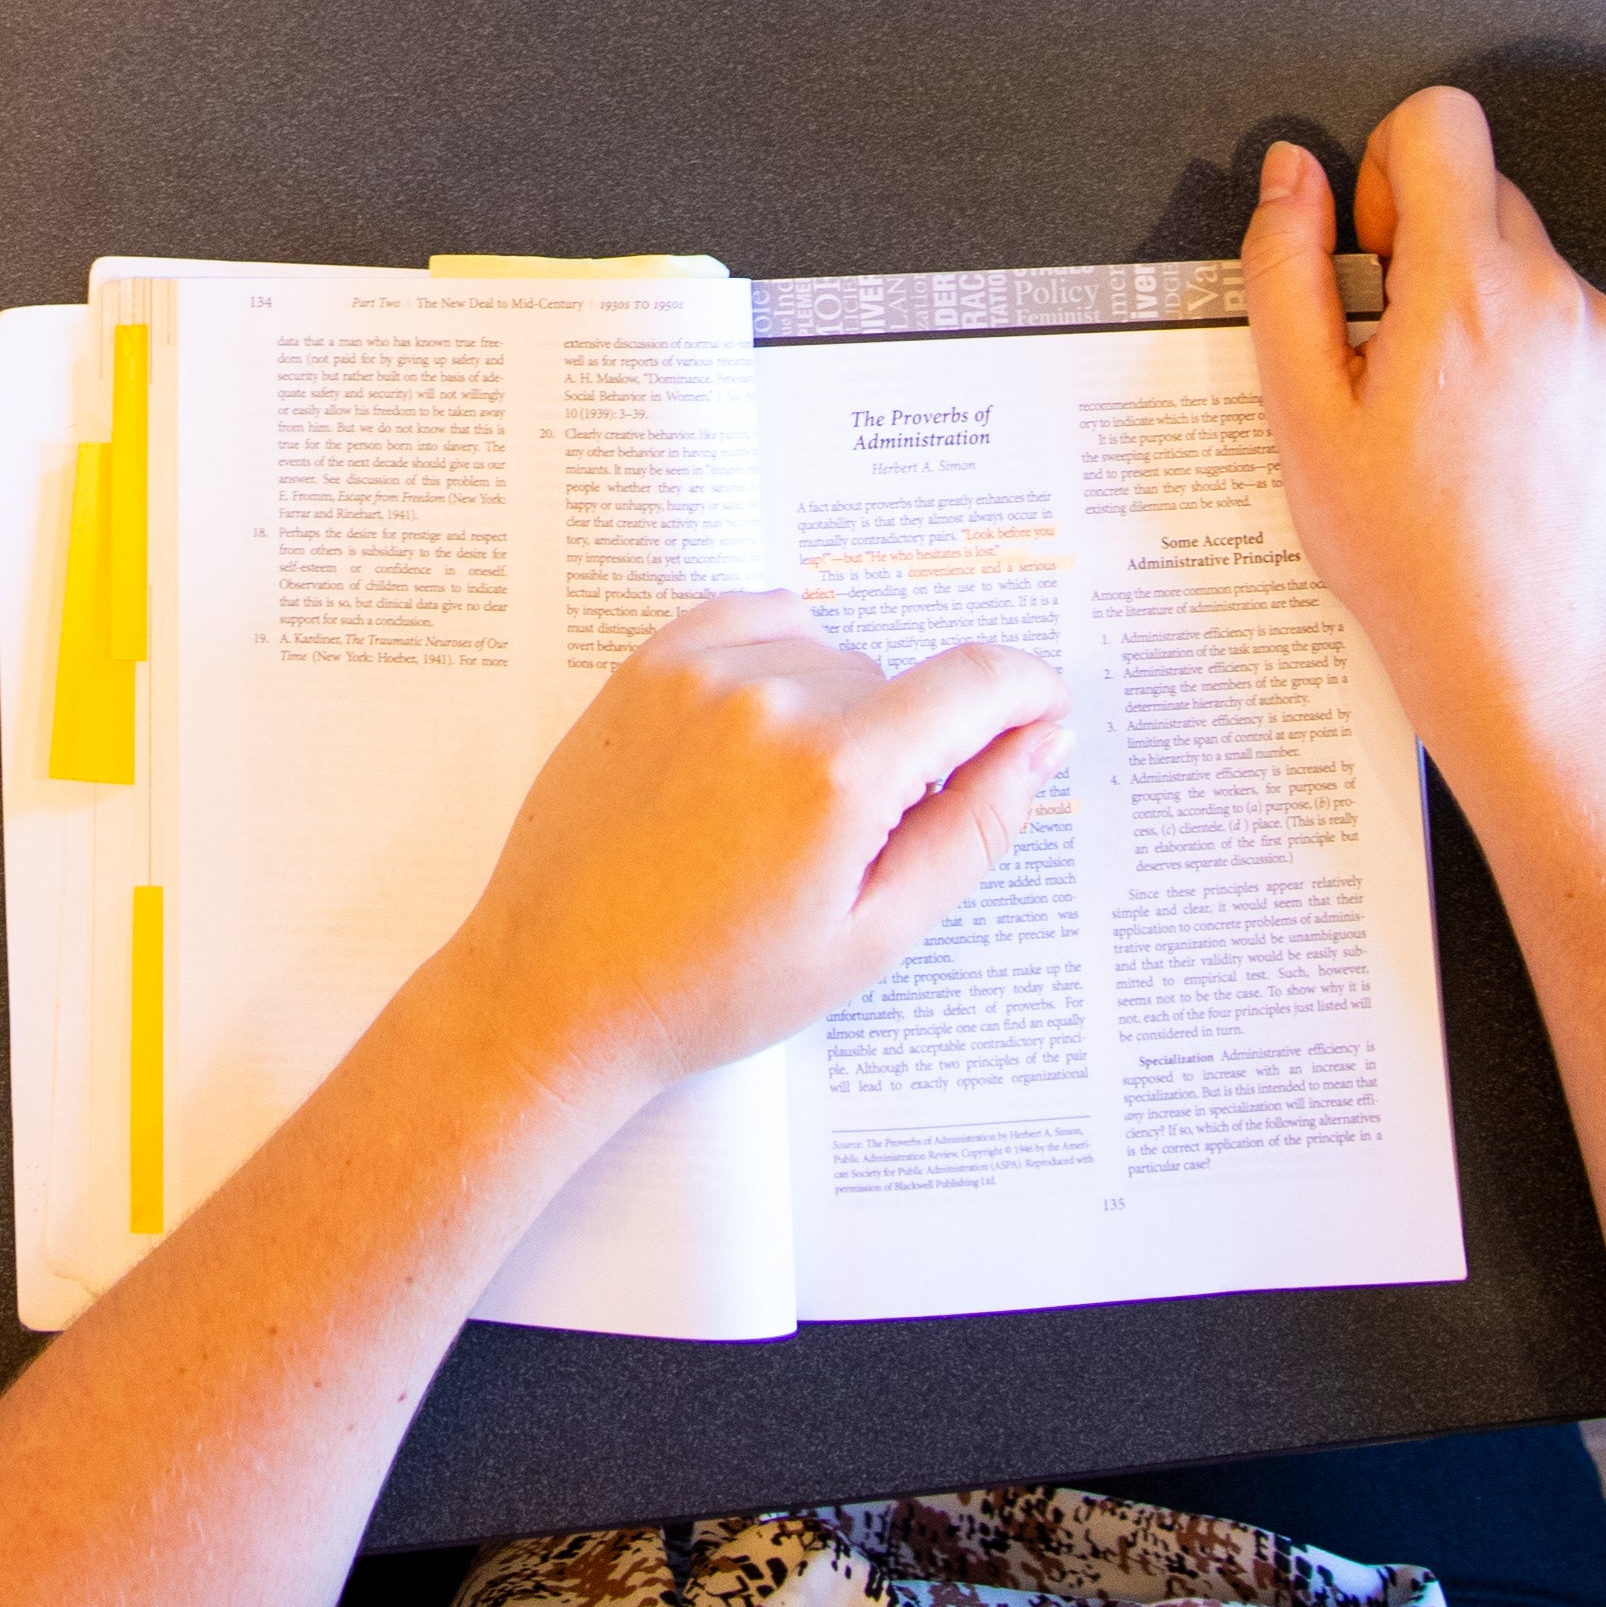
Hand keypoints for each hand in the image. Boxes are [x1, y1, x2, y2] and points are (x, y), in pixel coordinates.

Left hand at [409, 592, 1059, 1126]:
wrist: (561, 986)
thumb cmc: (714, 985)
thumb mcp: (872, 934)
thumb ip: (973, 827)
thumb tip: (1041, 742)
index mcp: (838, 774)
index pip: (975, 682)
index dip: (1028, 691)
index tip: (1044, 712)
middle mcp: (771, 700)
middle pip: (898, 686)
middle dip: (903, 748)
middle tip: (847, 845)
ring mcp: (700, 674)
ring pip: (829, 654)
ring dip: (836, 711)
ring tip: (782, 811)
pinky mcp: (647, 665)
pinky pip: (757, 620)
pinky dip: (779, 664)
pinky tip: (757, 737)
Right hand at [1247, 91, 1605, 759]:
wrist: (1518, 650)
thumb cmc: (1403, 548)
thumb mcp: (1301, 412)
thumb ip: (1287, 270)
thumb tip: (1293, 172)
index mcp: (1468, 286)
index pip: (1441, 122)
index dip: (1386, 170)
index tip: (1372, 259)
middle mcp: (1553, 292)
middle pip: (1478, 187)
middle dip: (1423, 245)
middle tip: (1389, 354)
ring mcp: (1603, 333)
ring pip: (1519, 253)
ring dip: (1470, 297)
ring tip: (1440, 408)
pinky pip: (1560, 309)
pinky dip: (1518, 342)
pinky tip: (1489, 430)